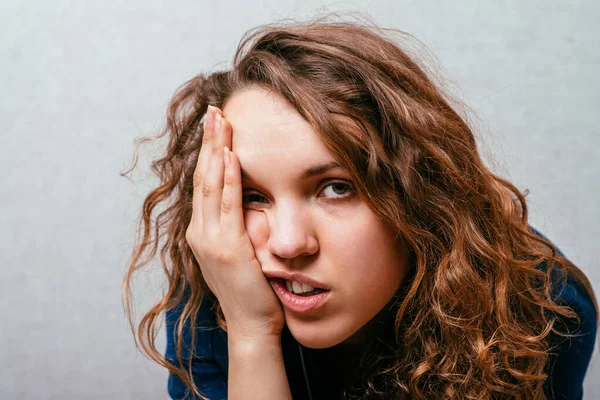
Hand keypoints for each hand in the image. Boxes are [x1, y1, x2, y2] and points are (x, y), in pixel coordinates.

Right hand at [185, 105, 284, 340]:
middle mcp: (199, 232)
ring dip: (215, 150)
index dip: (208, 152)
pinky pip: (227, 204)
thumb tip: (251, 199)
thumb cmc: (251, 290)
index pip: (204, 183)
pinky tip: (230, 155)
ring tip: (219, 121)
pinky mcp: (226, 247)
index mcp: (202, 232)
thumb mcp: (241, 252)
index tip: (215, 125)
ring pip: (210, 184)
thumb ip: (239, 225)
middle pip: (203, 176)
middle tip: (214, 110)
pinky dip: (227, 178)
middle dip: (208, 141)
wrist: (251, 325)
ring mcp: (209, 239)